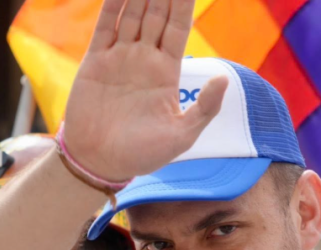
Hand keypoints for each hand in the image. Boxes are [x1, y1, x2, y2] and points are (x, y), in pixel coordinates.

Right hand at [63, 0, 228, 181]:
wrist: (100, 163)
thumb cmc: (142, 155)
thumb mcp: (182, 136)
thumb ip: (205, 108)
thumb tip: (225, 78)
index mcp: (167, 73)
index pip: (178, 27)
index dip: (183, 3)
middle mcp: (144, 59)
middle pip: (156, 13)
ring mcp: (119, 57)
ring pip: (132, 13)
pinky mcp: (95, 61)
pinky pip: (106, 25)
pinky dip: (113, 4)